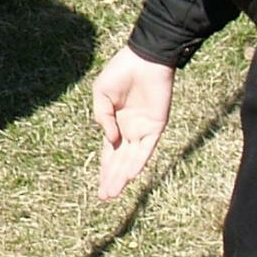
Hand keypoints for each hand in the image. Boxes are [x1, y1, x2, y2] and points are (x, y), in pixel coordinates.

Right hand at [90, 46, 174, 200]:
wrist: (144, 59)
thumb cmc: (120, 73)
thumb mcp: (101, 94)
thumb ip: (102, 117)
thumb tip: (111, 140)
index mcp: (114, 123)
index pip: (109, 153)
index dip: (104, 170)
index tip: (100, 188)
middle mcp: (129, 130)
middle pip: (119, 161)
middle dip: (111, 179)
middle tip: (104, 197)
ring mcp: (143, 129)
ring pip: (131, 159)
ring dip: (123, 176)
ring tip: (113, 191)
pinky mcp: (156, 126)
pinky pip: (147, 148)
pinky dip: (139, 161)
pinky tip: (130, 174)